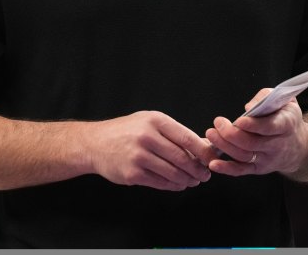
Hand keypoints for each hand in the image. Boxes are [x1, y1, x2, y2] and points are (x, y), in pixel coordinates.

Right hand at [84, 111, 213, 190]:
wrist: (95, 143)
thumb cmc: (126, 131)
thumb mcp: (149, 122)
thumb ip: (175, 133)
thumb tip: (204, 145)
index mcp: (155, 121)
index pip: (187, 137)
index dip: (204, 152)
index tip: (212, 159)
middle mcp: (147, 137)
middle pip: (182, 158)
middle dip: (198, 169)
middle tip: (205, 175)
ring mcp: (139, 156)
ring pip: (173, 173)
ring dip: (187, 180)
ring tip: (192, 181)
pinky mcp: (132, 174)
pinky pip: (161, 183)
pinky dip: (173, 185)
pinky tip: (178, 184)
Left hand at [205, 89, 307, 177]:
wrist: (300, 146)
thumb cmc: (287, 117)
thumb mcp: (285, 100)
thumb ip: (266, 97)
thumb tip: (249, 108)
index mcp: (286, 125)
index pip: (270, 127)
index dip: (254, 125)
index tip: (239, 120)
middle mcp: (278, 145)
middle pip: (252, 143)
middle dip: (231, 134)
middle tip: (218, 122)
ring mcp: (268, 159)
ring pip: (244, 156)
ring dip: (224, 146)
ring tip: (211, 134)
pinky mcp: (259, 168)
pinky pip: (242, 170)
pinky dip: (226, 168)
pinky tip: (213, 163)